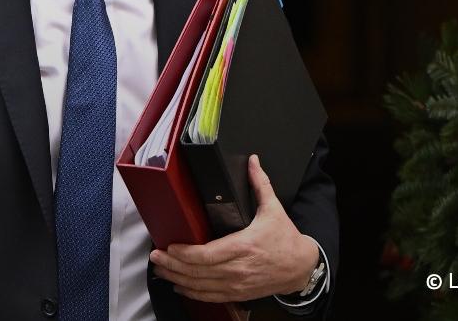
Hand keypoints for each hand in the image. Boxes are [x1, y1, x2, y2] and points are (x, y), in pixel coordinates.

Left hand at [150, 155, 319, 302]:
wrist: (301, 267)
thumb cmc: (286, 239)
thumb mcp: (274, 209)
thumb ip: (260, 184)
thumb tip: (253, 161)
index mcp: (244, 246)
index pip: (207, 255)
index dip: (185, 254)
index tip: (169, 247)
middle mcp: (238, 268)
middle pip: (198, 272)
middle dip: (173, 266)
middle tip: (155, 257)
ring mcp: (237, 284)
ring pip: (201, 286)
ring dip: (178, 279)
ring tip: (161, 271)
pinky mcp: (238, 293)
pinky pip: (211, 296)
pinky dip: (192, 293)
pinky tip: (180, 286)